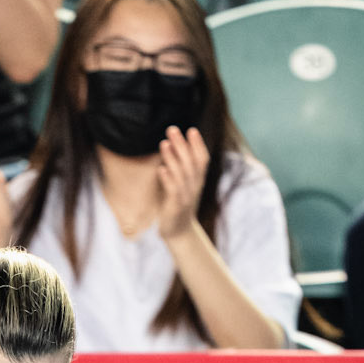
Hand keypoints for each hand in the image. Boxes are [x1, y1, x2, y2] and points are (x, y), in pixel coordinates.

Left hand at [155, 124, 208, 240]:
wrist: (178, 232)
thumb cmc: (177, 205)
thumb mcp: (182, 186)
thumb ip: (180, 169)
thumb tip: (172, 148)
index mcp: (197, 181)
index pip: (202, 160)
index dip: (198, 145)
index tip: (191, 130)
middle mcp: (194, 187)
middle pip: (190, 162)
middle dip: (182, 145)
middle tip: (172, 129)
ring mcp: (186, 196)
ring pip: (181, 174)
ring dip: (173, 158)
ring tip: (164, 143)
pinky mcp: (176, 206)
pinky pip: (173, 191)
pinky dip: (167, 179)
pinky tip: (161, 169)